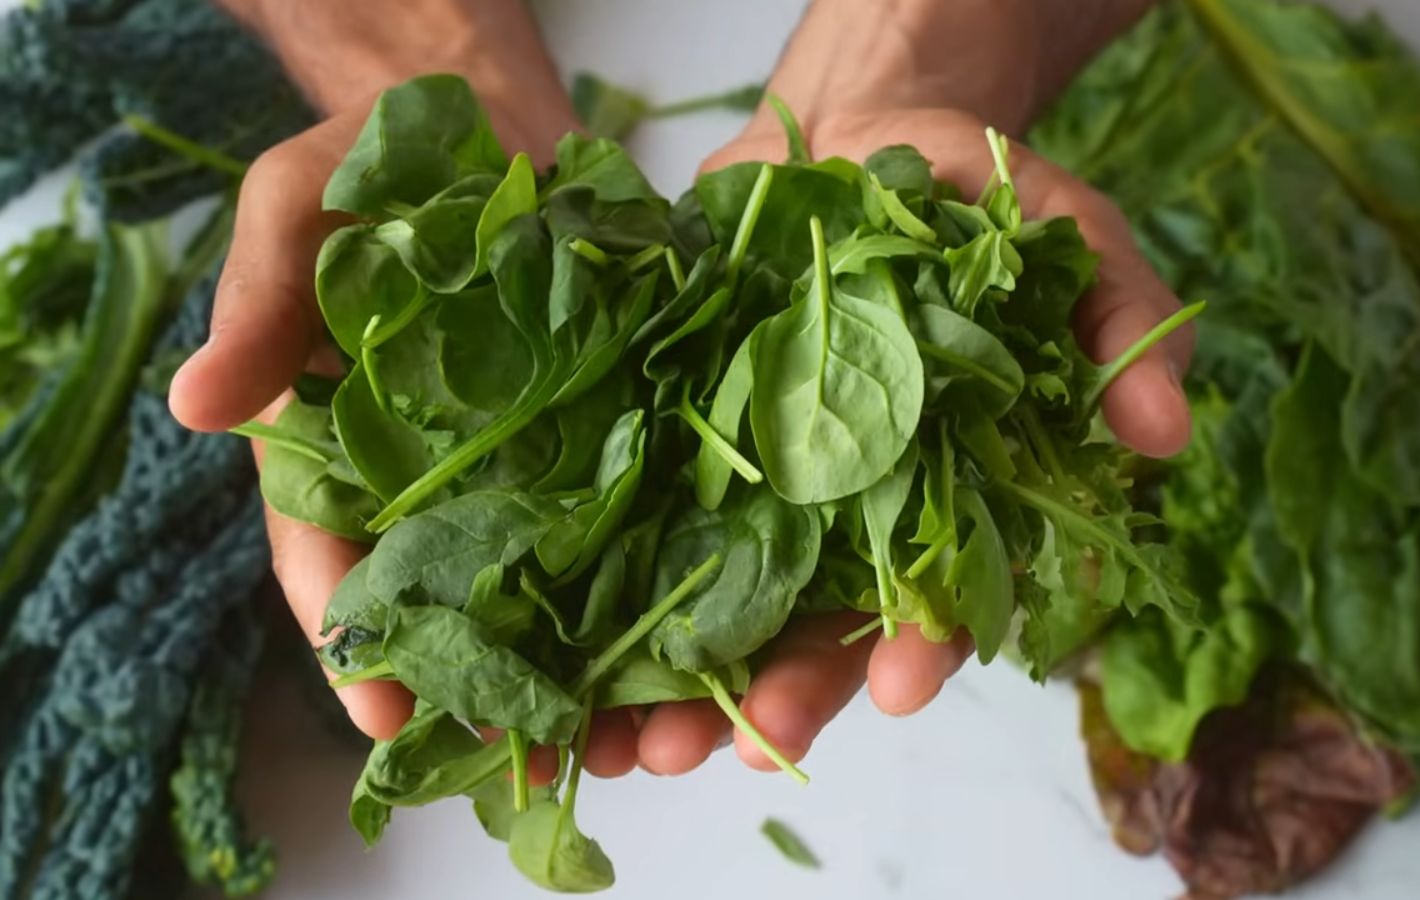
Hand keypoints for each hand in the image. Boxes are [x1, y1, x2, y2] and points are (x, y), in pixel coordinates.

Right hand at [171, 0, 580, 744]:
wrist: (485, 127)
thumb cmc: (369, 172)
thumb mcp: (297, 212)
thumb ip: (261, 303)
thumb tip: (196, 405)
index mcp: (336, 449)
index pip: (331, 558)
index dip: (354, 640)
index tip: (387, 716)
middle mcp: (429, 477)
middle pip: (446, 601)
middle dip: (481, 682)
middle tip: (525, 753)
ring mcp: (522, 461)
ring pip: (542, 580)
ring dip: (577, 657)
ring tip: (621, 729)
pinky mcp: (605, 430)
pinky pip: (627, 512)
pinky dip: (651, 571)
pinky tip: (689, 628)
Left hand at [630, 0, 1185, 777]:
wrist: (862, 133)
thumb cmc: (979, 200)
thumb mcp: (1069, 243)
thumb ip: (1118, 328)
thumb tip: (1163, 434)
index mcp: (942, 495)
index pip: (937, 595)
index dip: (921, 642)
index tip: (897, 682)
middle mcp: (847, 513)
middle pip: (816, 630)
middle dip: (786, 694)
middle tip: (746, 744)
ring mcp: (760, 481)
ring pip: (720, 605)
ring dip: (680, 682)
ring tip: (636, 744)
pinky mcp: (681, 439)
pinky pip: (639, 522)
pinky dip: (603, 588)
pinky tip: (564, 646)